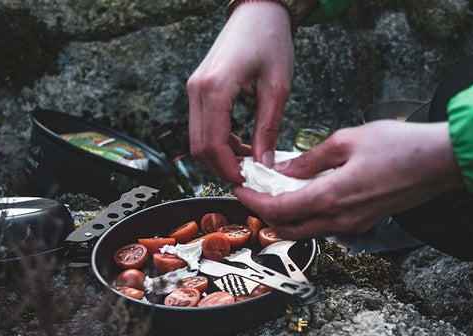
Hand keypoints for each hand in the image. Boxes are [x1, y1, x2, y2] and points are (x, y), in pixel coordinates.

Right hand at [187, 2, 294, 182]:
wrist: (258, 11)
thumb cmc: (270, 40)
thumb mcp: (277, 88)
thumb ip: (268, 128)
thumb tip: (264, 163)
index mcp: (215, 88)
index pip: (212, 144)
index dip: (228, 169)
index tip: (247, 182)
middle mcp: (197, 89)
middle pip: (199, 146)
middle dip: (222, 167)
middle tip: (250, 177)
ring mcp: (195, 89)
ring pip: (198, 139)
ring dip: (221, 156)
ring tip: (250, 162)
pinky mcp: (199, 89)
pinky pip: (203, 126)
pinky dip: (219, 142)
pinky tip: (243, 145)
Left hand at [234, 121, 462, 238]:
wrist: (441, 163)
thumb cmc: (401, 147)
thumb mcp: (347, 140)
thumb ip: (310, 159)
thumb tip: (284, 169)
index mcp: (331, 198)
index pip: (278, 209)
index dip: (253, 200)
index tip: (240, 188)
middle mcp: (340, 220)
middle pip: (288, 229)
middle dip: (265, 214)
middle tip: (253, 193)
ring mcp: (354, 226)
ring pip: (307, 231)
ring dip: (286, 216)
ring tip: (276, 191)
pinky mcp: (364, 223)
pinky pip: (326, 226)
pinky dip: (307, 215)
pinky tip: (306, 193)